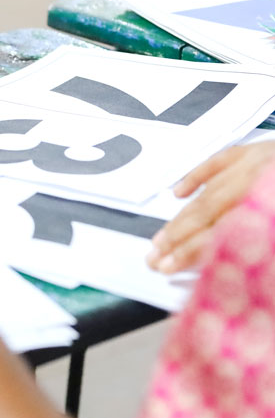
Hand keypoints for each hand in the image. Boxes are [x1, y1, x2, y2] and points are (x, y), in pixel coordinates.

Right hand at [148, 140, 274, 273]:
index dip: (190, 252)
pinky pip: (219, 161)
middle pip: (208, 213)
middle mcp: (257, 181)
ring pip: (209, 192)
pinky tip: (178, 193)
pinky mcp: (257, 150)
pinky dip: (196, 177)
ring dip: (181, 216)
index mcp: (268, 203)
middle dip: (178, 237)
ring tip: (161, 237)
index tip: (168, 268)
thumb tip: (222, 264)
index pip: (220, 233)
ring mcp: (256, 162)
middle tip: (154, 257)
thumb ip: (258, 246)